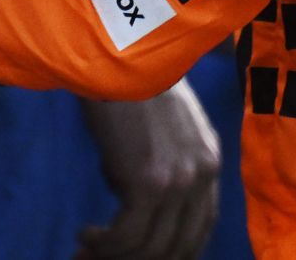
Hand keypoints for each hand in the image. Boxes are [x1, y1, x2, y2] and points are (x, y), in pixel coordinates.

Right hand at [76, 84, 220, 259]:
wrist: (117, 56)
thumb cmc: (128, 83)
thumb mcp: (162, 127)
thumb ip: (161, 163)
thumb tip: (131, 197)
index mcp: (209, 161)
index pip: (202, 227)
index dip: (173, 250)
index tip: (141, 255)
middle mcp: (202, 176)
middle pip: (180, 246)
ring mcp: (179, 183)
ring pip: (152, 248)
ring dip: (116, 256)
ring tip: (87, 251)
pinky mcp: (149, 185)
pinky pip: (127, 237)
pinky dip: (104, 245)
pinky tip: (86, 236)